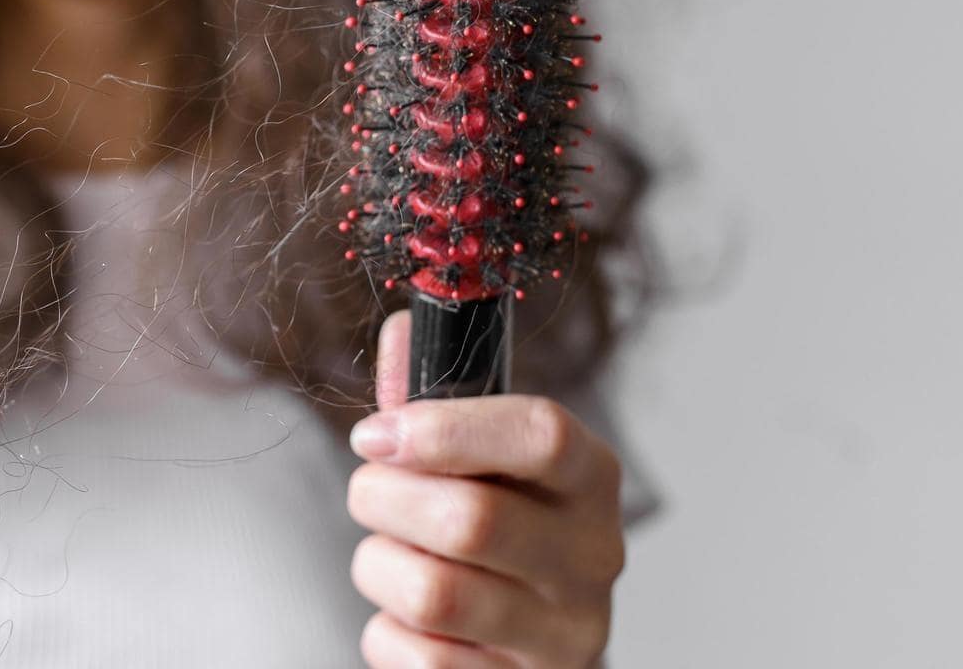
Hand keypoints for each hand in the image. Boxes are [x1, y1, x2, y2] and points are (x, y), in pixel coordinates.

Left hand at [345, 311, 624, 667]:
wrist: (528, 641)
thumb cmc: (497, 531)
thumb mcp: (479, 457)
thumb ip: (435, 395)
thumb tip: (402, 327)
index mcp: (591, 478)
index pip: (542, 436)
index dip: (446, 428)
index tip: (375, 433)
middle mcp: (593, 558)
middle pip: (470, 520)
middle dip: (384, 499)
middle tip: (368, 493)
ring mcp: (564, 635)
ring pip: (433, 594)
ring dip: (379, 567)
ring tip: (390, 557)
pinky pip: (417, 658)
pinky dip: (386, 633)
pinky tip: (409, 619)